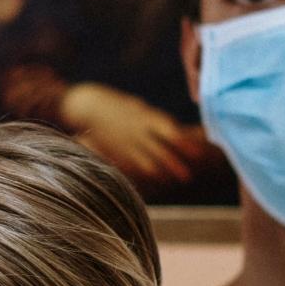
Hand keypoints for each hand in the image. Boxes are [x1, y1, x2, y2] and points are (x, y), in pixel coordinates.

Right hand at [59, 83, 204, 186]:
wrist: (87, 105)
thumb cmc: (118, 105)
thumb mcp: (138, 107)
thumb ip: (155, 121)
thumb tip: (176, 133)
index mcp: (145, 117)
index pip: (170, 132)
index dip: (185, 144)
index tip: (197, 154)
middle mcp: (137, 132)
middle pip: (161, 151)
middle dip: (175, 165)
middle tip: (188, 177)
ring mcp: (125, 143)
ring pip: (146, 162)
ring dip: (162, 172)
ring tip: (172, 180)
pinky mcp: (115, 152)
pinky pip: (131, 167)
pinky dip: (144, 174)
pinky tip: (153, 180)